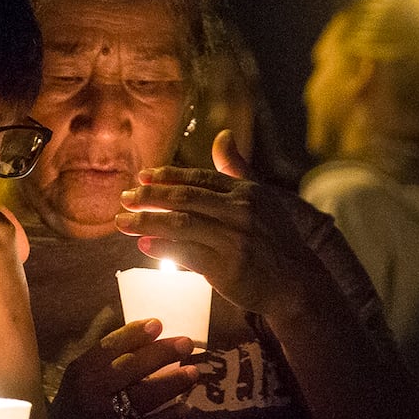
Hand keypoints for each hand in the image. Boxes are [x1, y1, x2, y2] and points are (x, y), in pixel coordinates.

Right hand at [51, 318, 198, 418]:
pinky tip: (185, 409)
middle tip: (186, 343)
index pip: (109, 347)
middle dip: (161, 353)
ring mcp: (106, 418)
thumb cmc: (77, 404)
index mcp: (82, 372)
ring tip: (193, 372)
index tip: (157, 323)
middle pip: (131, 367)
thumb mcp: (81, 377)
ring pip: (144, 396)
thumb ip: (105, 360)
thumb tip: (147, 339)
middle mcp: (92, 392)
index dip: (134, 334)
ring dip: (173, 383)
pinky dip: (169, 417)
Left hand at [114, 130, 330, 321]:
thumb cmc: (273, 239)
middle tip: (125, 198)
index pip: (199, 178)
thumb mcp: (261, 198)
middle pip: (184, 198)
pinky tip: (143, 244)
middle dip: (149, 197)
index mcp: (246, 192)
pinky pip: (186, 253)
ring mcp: (234, 239)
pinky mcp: (227, 267)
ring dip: (146, 222)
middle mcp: (240, 211)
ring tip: (122, 221)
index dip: (167, 176)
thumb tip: (222, 135)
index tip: (141, 177)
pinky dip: (162, 247)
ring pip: (180, 224)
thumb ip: (236, 169)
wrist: (296, 283)